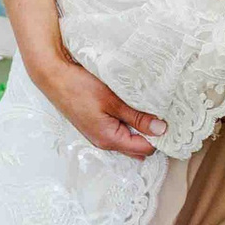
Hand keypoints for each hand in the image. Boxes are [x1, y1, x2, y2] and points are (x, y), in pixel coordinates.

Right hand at [35, 55, 166, 156]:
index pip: (145, 149)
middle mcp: (104, 142)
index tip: (169, 120)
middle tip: (163, 116)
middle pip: (137, 148)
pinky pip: (118, 131)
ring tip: (149, 111)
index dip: (159, 137)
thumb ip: (137, 117)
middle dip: (151, 136)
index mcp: (109, 139)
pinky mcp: (95, 125)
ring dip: (139, 129)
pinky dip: (128, 124)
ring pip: (127, 139)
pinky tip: (132, 109)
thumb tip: (161, 129)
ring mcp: (98, 134)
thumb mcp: (113, 101)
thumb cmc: (80, 87)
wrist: (54, 76)